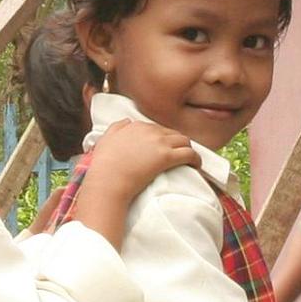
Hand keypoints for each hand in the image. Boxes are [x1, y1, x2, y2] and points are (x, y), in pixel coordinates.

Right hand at [68, 119, 197, 245]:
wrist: (108, 180)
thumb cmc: (104, 165)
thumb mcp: (105, 139)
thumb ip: (116, 127)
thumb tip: (128, 121)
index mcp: (135, 126)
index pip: (157, 129)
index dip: (163, 139)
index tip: (164, 149)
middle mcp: (149, 130)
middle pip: (172, 133)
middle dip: (177, 143)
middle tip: (179, 155)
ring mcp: (159, 142)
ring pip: (184, 141)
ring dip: (188, 149)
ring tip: (190, 161)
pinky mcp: (166, 157)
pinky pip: (189, 153)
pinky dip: (196, 159)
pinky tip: (196, 166)